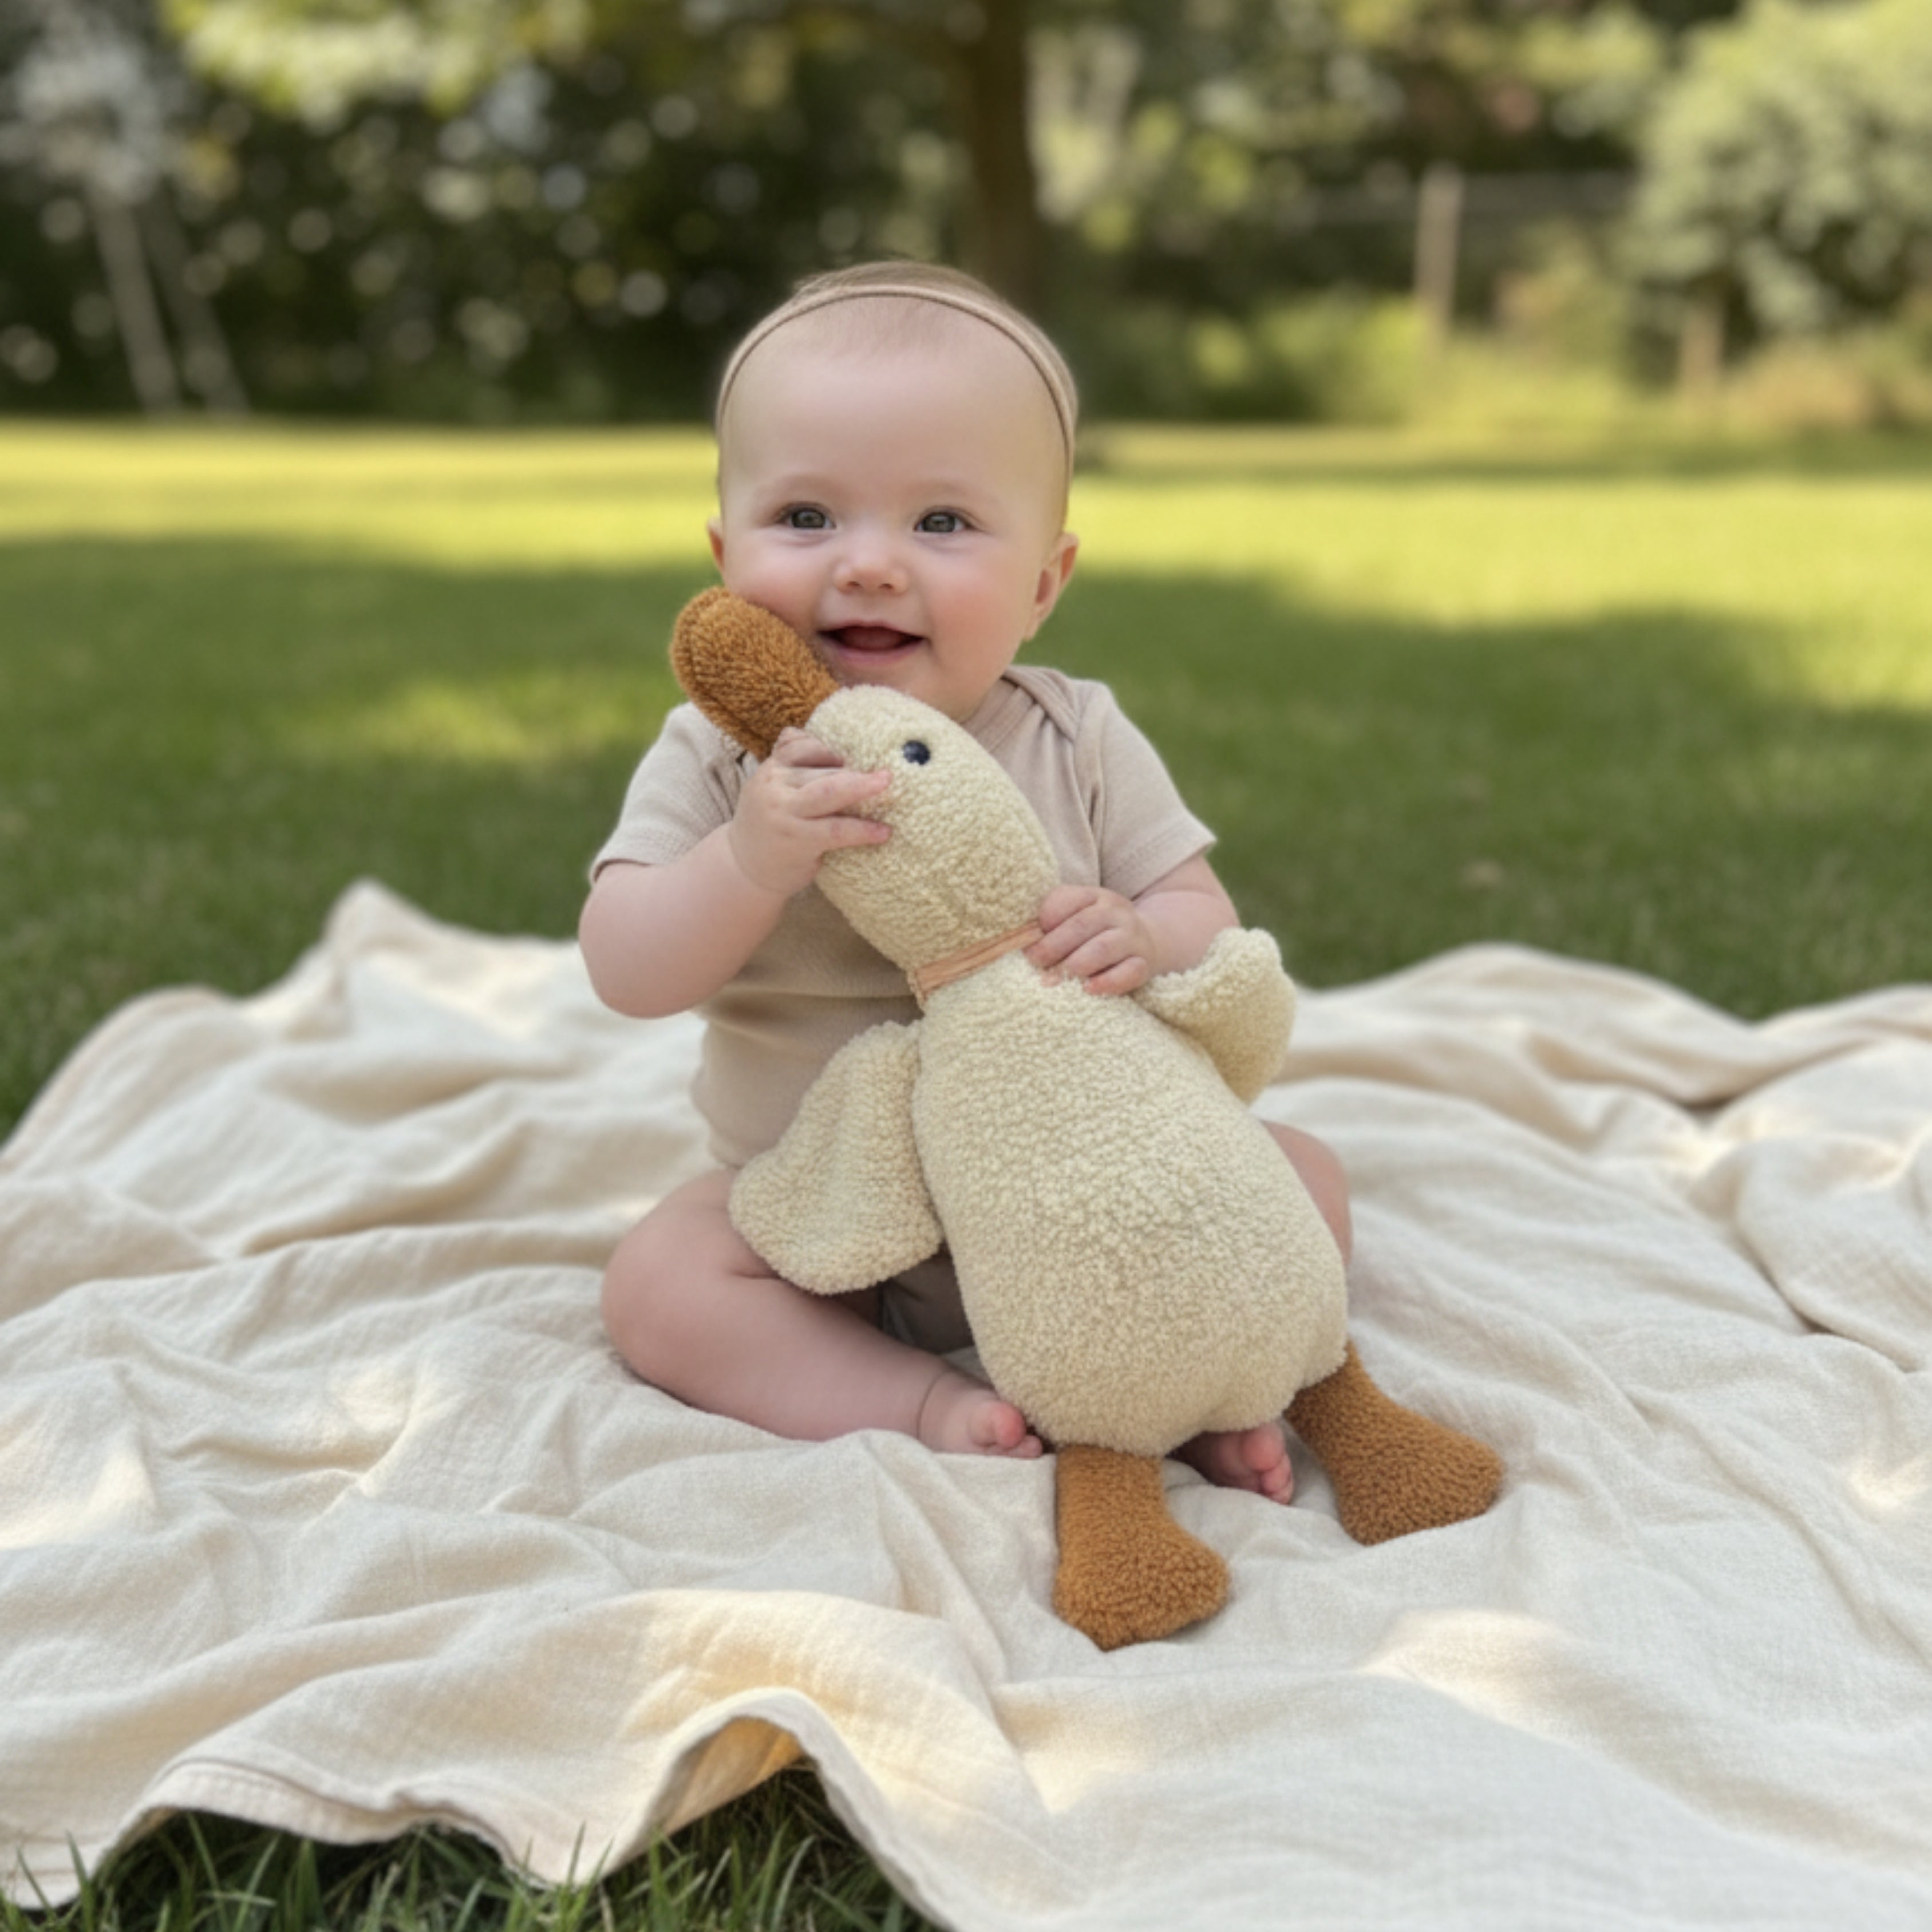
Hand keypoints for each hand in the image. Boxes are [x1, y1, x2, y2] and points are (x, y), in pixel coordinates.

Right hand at [727, 728, 890, 898]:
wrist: (743, 869)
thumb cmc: (769, 826)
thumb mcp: (773, 790)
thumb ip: (794, 767)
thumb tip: (825, 741)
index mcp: (771, 769)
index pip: (802, 745)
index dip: (833, 747)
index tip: (862, 750)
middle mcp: (774, 787)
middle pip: (822, 769)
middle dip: (856, 768)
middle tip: (888, 768)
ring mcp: (784, 813)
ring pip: (829, 792)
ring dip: (862, 787)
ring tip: (887, 784)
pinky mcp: (797, 840)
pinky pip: (836, 830)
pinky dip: (862, 830)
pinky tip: (883, 832)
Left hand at [1028, 884, 1157, 995]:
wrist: (1150, 939)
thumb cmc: (1098, 931)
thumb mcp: (1079, 914)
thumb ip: (1053, 920)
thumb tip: (1022, 939)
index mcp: (1095, 896)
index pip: (1068, 900)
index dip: (1046, 918)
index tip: (1028, 940)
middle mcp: (1116, 913)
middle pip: (1082, 925)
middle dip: (1053, 946)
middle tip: (1034, 962)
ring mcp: (1133, 938)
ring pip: (1103, 948)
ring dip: (1075, 964)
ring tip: (1053, 980)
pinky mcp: (1144, 964)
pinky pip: (1129, 972)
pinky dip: (1108, 982)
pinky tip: (1088, 989)